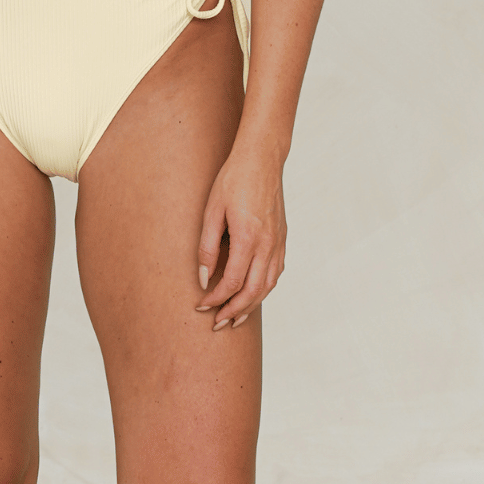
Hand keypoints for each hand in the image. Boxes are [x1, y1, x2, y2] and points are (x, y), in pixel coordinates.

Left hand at [195, 141, 285, 328]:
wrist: (262, 159)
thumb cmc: (233, 180)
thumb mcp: (212, 210)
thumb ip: (207, 246)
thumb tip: (203, 277)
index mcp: (248, 237)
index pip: (232, 282)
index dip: (215, 298)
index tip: (201, 305)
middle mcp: (267, 244)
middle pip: (252, 291)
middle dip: (233, 311)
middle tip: (216, 324)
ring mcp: (278, 243)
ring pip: (267, 286)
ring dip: (251, 305)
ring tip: (234, 318)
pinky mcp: (282, 239)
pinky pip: (275, 273)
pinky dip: (263, 290)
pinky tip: (252, 295)